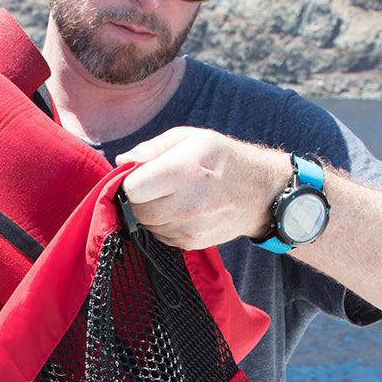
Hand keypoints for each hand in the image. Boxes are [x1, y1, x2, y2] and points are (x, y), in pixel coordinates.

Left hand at [115, 128, 287, 249]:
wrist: (259, 192)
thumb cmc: (222, 159)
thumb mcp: (190, 138)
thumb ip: (151, 149)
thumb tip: (121, 162)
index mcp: (184, 171)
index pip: (133, 189)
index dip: (130, 181)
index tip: (140, 175)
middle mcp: (188, 204)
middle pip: (137, 211)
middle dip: (138, 199)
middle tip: (154, 186)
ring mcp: (190, 228)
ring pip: (147, 225)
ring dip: (150, 212)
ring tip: (171, 196)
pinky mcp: (192, 243)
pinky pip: (160, 236)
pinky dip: (163, 224)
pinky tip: (180, 210)